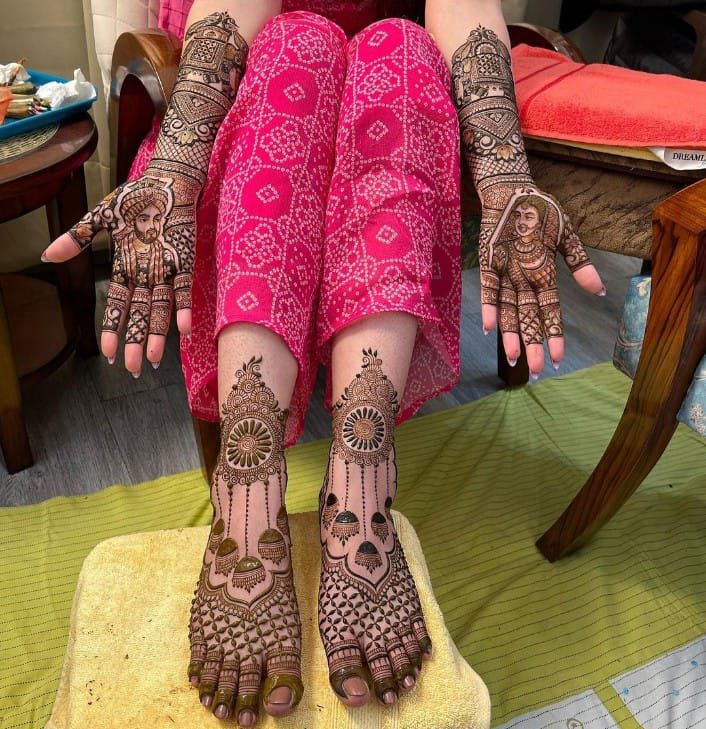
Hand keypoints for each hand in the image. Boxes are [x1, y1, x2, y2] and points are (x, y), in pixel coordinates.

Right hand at [42, 173, 194, 373]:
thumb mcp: (102, 217)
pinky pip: (183, 289)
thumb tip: (45, 257)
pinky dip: (183, 308)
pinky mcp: (184, 262)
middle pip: (139, 315)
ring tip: (154, 359)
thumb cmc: (136, 198)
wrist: (167, 181)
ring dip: (158, 334)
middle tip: (133, 369)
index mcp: (125, 267)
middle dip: (135, 341)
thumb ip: (79, 238)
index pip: (117, 305)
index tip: (107, 353)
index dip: (113, 327)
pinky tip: (183, 329)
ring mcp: (165, 270)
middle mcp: (146, 275)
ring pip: (160, 309)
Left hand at [478, 184, 604, 375]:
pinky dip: (488, 307)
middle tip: (535, 371)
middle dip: (532, 344)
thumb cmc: (542, 212)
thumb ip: (580, 263)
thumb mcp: (567, 236)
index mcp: (545, 276)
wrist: (514, 190)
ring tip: (514, 358)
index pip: (551, 312)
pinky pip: (487, 289)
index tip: (557, 359)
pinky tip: (489, 327)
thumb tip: (600, 291)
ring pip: (508, 310)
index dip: (553, 335)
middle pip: (529, 318)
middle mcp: (524, 281)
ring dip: (510, 334)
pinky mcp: (488, 263)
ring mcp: (506, 274)